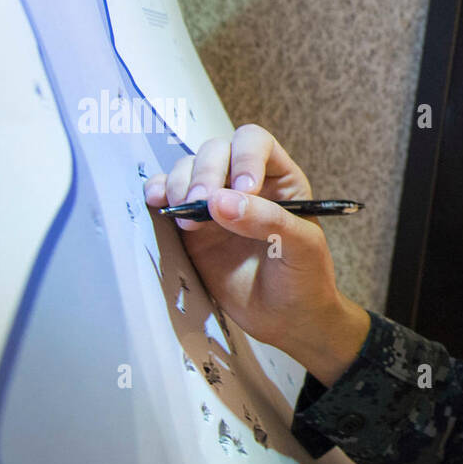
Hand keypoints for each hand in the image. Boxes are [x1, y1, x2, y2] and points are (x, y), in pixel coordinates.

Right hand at [142, 123, 365, 376]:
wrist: (287, 320)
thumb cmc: (305, 278)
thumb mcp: (301, 247)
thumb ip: (268, 220)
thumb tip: (219, 201)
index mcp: (279, 179)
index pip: (255, 143)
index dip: (244, 157)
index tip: (243, 189)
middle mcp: (244, 183)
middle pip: (215, 151)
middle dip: (206, 172)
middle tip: (203, 203)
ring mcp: (216, 203)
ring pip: (188, 170)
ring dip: (181, 183)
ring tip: (186, 214)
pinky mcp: (191, 227)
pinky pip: (168, 197)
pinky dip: (157, 193)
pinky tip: (157, 202)